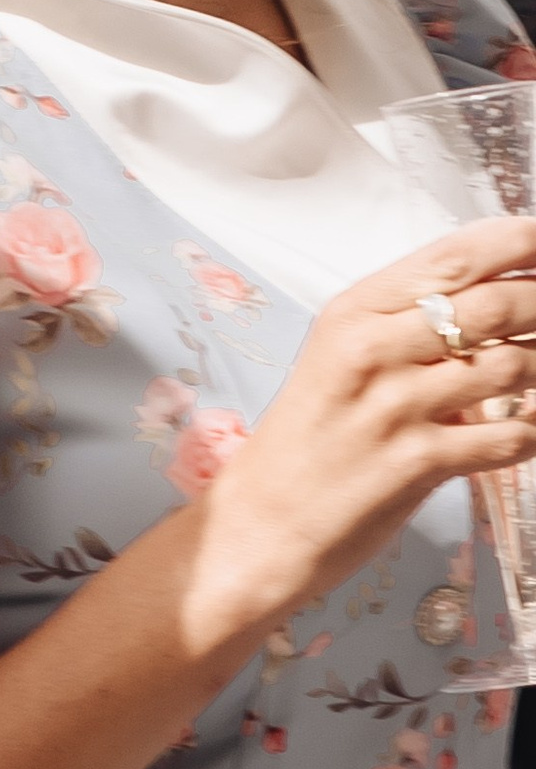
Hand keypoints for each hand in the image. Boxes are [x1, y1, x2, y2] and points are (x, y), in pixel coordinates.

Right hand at [195, 215, 535, 651]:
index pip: (455, 257)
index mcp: (353, 313)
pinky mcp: (417, 462)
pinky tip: (529, 427)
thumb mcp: (338, 359)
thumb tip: (491, 301)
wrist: (261, 525)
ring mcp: (396, 406)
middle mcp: (373, 349)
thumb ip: (406, 327)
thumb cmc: (306, 445)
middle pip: (494, 305)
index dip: (521, 243)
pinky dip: (533, 429)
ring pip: (512, 366)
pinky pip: (509, 437)